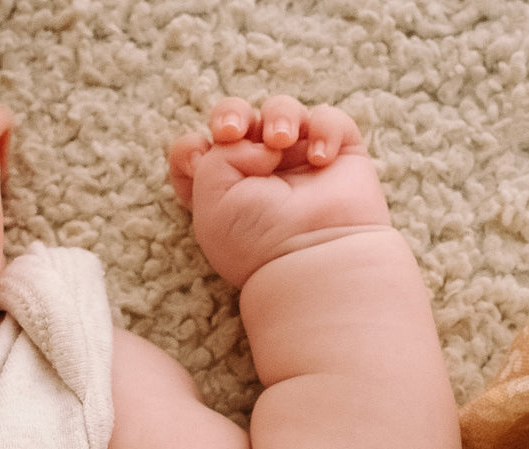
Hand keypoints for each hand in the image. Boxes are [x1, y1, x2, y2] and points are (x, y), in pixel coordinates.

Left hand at [168, 96, 391, 286]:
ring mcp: (299, 164)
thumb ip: (215, 155)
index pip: (195, 153)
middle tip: (233, 132)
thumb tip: (260, 142)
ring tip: (280, 142)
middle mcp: (260, 177)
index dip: (189, 148)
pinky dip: (323, 129)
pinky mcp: (339, 158)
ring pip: (282, 111)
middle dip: (230, 113)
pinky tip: (319, 159)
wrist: (316, 256)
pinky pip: (328, 120)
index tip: (197, 160)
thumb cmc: (260, 239)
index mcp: (224, 194)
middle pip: (237, 118)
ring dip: (278, 116)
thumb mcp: (212, 201)